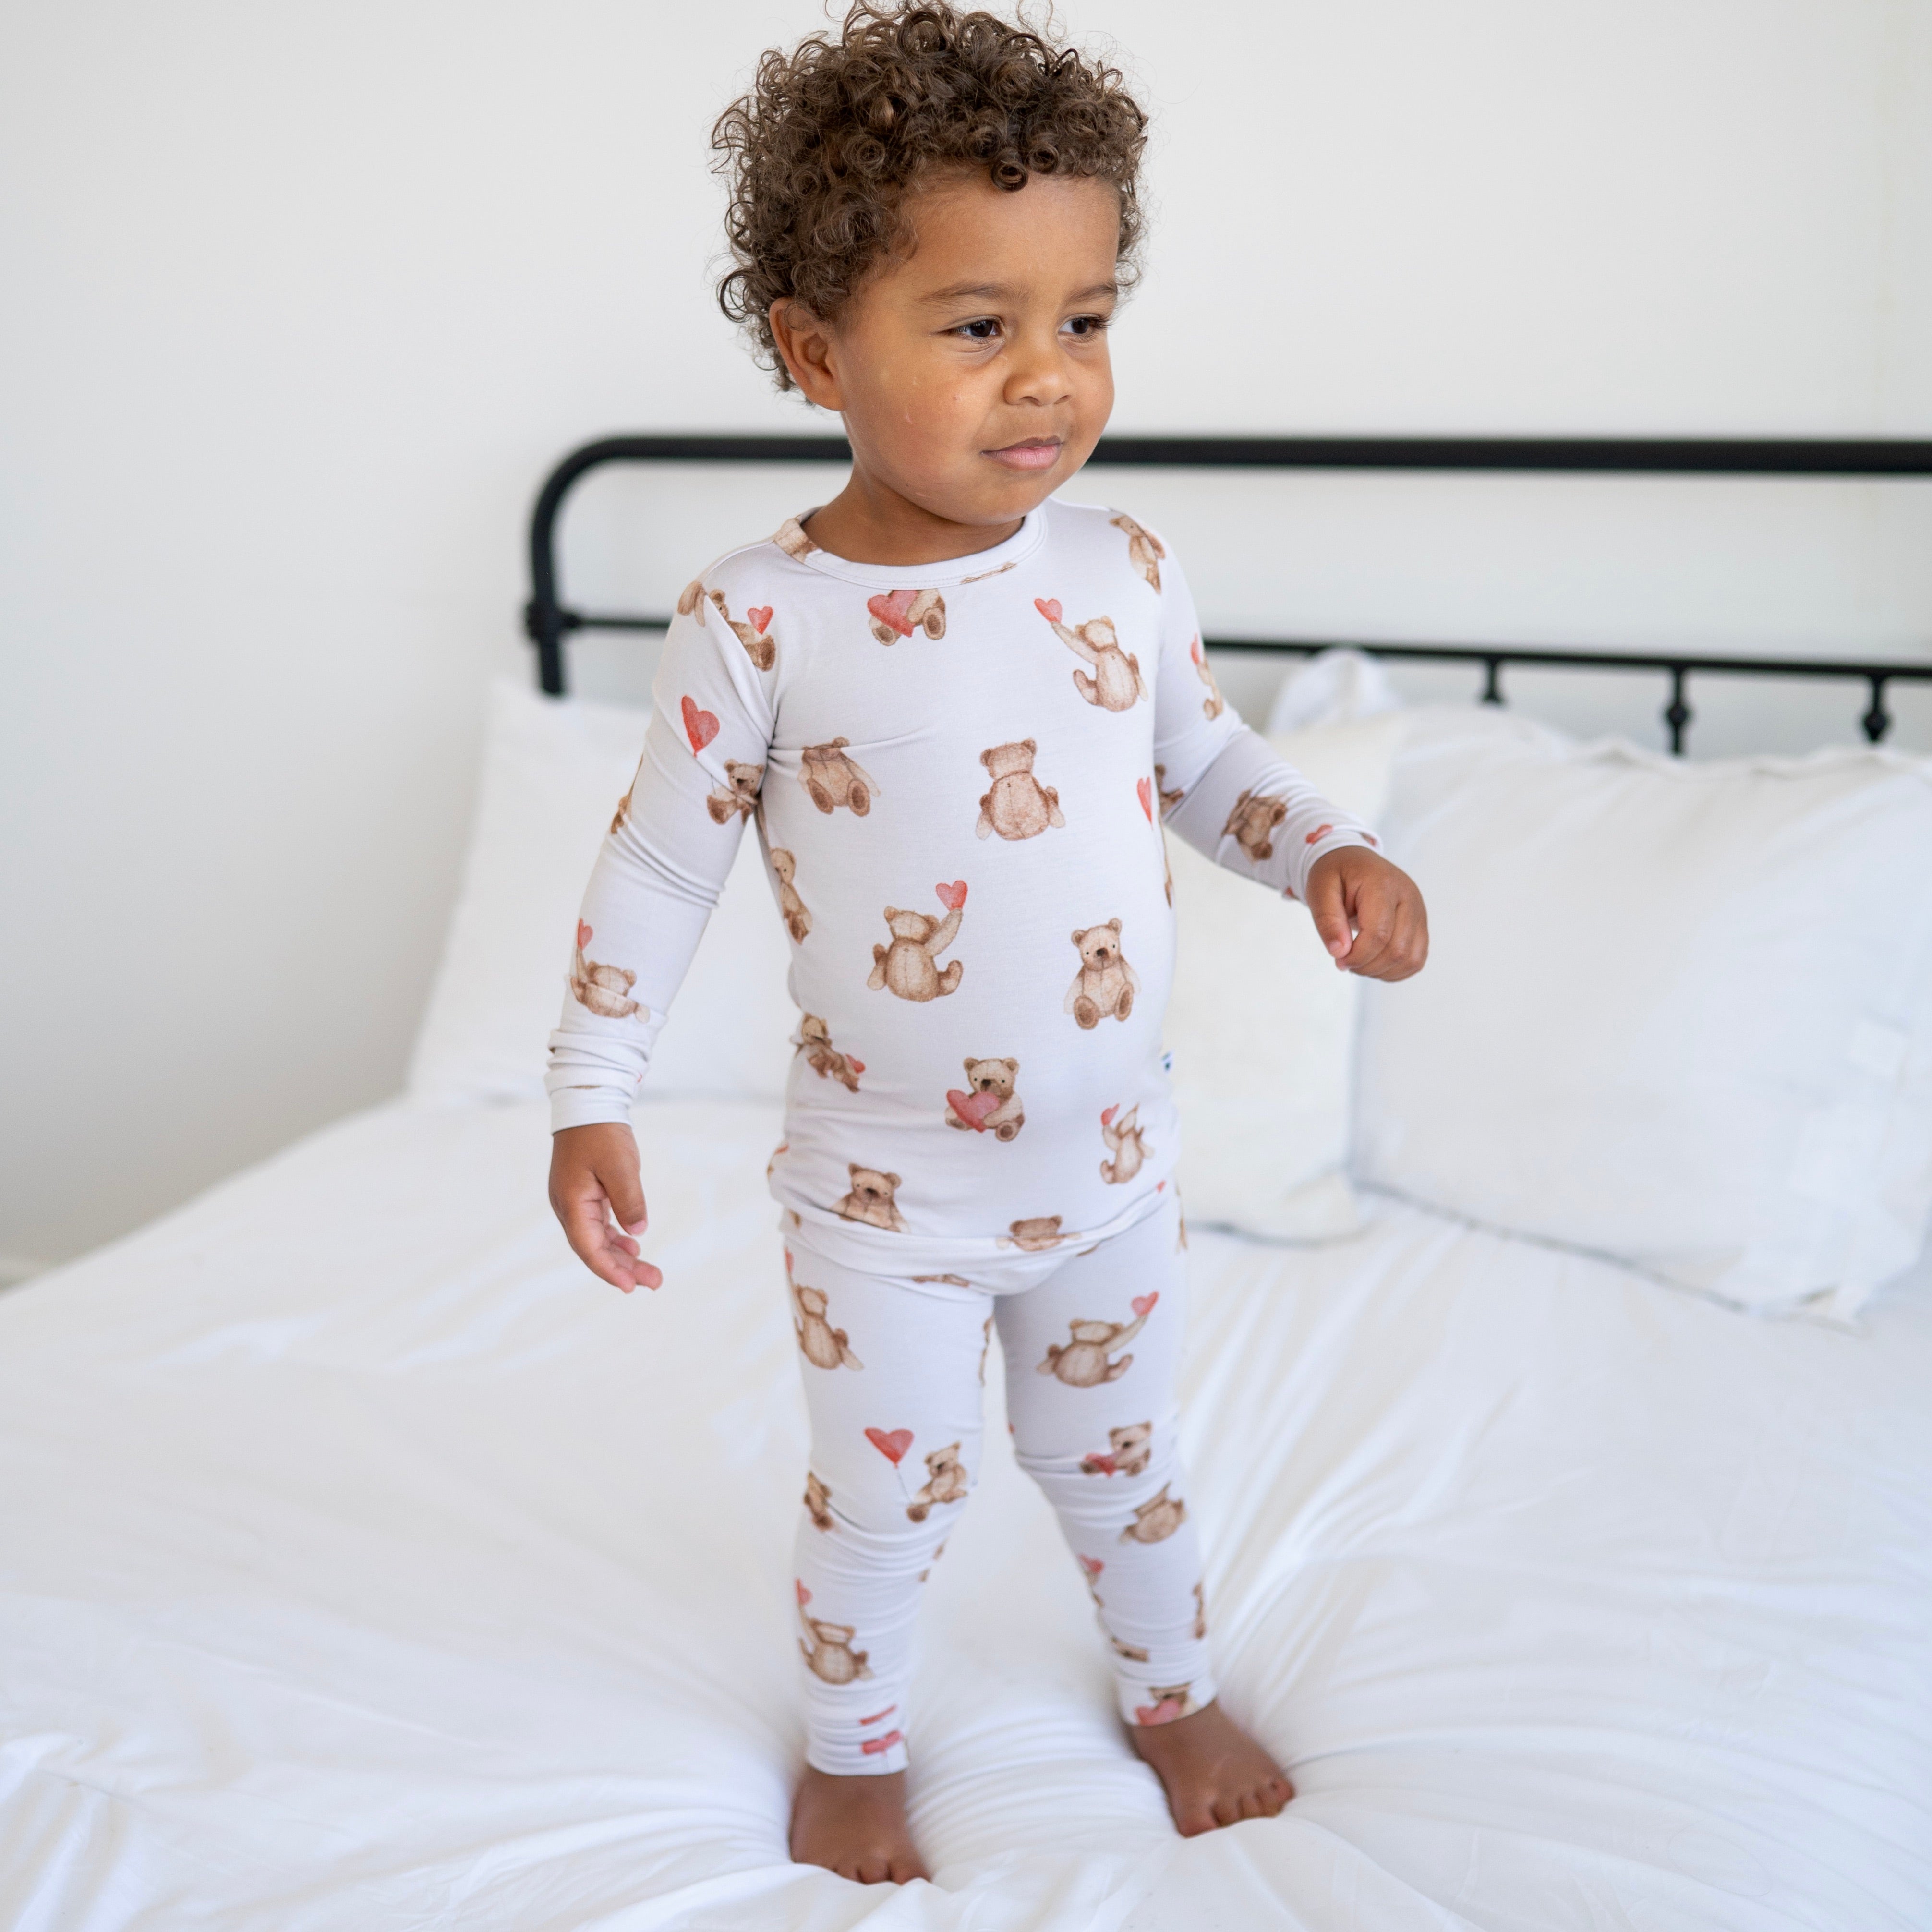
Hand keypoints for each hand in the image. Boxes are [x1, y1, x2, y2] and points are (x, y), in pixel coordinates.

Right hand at [549, 1121, 661, 1291]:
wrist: (588, 1104)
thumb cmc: (602, 1133)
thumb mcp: (620, 1166)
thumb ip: (629, 1200)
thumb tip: (638, 1232)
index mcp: (571, 1203)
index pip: (589, 1248)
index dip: (609, 1270)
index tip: (631, 1286)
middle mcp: (568, 1207)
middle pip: (593, 1249)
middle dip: (622, 1268)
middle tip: (654, 1282)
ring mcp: (574, 1201)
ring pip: (596, 1239)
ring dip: (620, 1255)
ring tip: (647, 1271)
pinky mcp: (584, 1194)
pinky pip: (597, 1225)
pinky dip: (614, 1237)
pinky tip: (632, 1244)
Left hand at [1305, 846, 1428, 980]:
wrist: (1353, 861)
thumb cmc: (1335, 874)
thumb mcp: (1319, 890)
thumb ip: (1328, 920)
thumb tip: (1339, 952)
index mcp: (1383, 884)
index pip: (1379, 934)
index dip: (1358, 956)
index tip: (1338, 959)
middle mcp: (1408, 897)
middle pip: (1398, 950)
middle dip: (1367, 966)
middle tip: (1345, 961)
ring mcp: (1419, 911)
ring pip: (1411, 959)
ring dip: (1382, 971)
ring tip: (1359, 962)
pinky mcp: (1420, 924)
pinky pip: (1416, 959)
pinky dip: (1395, 970)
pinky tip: (1373, 963)